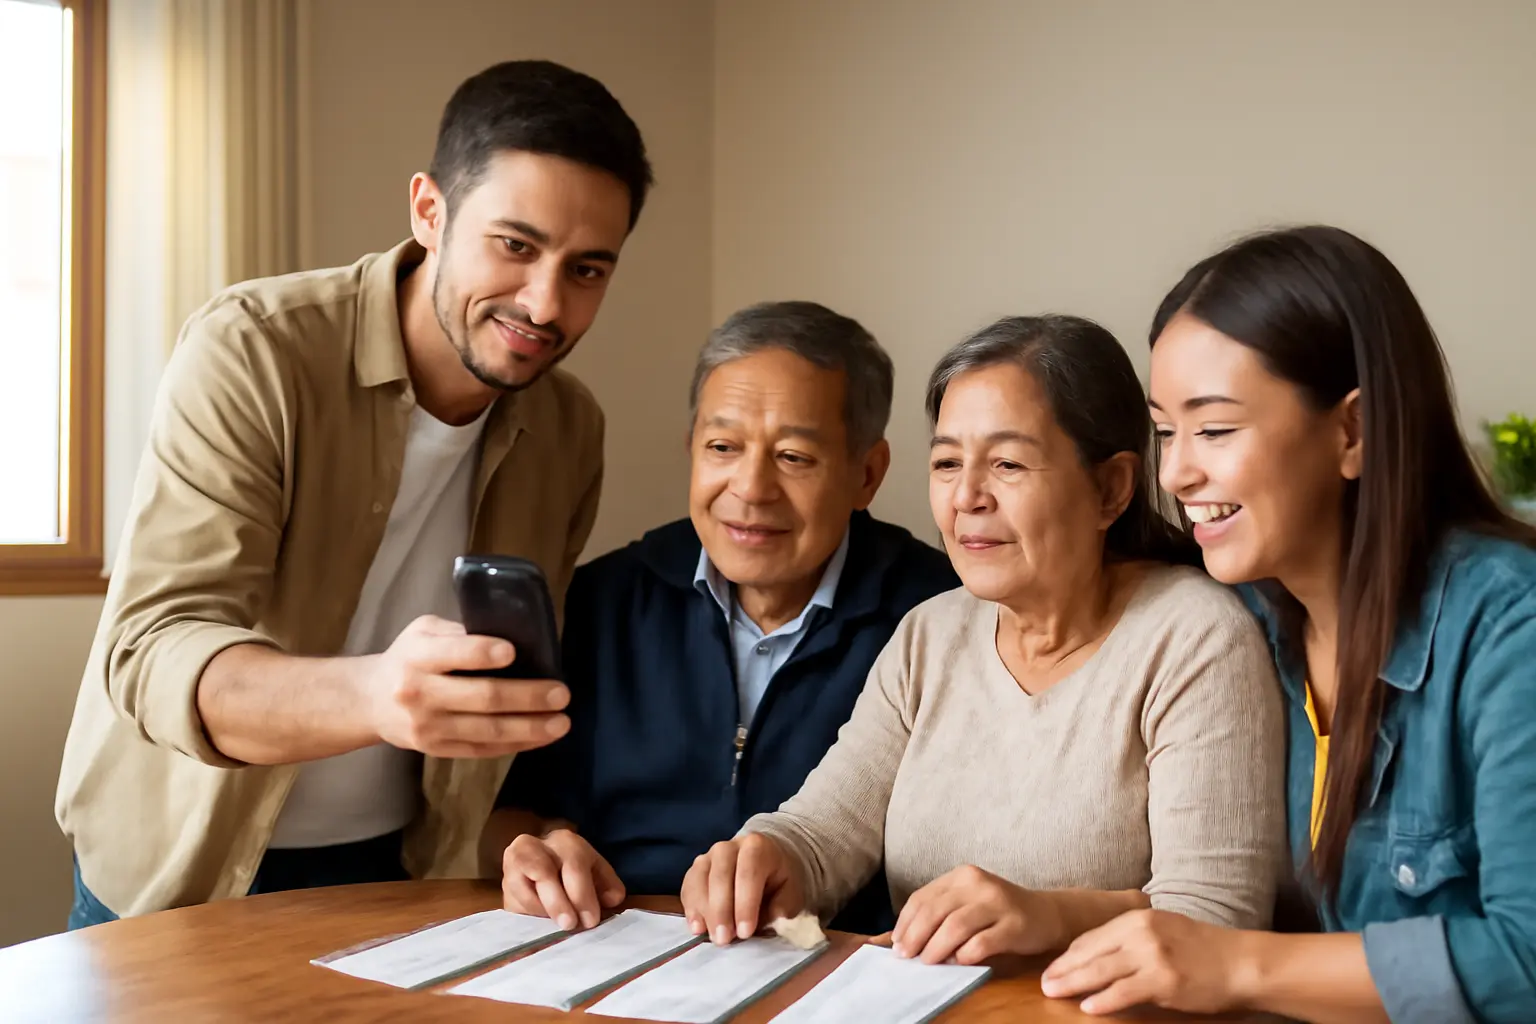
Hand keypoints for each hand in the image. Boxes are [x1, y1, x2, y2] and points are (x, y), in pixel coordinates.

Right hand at [366, 615, 570, 757]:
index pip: (454, 654)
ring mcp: (429, 727)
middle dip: (526, 696)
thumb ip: (459, 632)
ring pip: (487, 730)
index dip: (483, 653)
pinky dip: (516, 744)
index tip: (514, 652)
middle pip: (482, 697)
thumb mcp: (423, 632)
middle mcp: (421, 694)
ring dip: (530, 727)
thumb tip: (513, 634)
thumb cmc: (408, 657)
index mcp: (418, 657)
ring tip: (561, 722)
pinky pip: (483, 750)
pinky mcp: (437, 750)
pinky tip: (542, 736)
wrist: (370, 702)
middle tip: (561, 693)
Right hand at [501, 829, 624, 930]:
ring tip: (554, 927)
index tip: (590, 921)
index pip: (573, 868)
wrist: (540, 860)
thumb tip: (612, 899)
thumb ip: (608, 885)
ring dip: (540, 911)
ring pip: (521, 887)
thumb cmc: (574, 871)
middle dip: (559, 904)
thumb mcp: (596, 873)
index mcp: (565, 841)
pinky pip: (511, 901)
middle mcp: (534, 845)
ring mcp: (513, 863)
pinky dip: (526, 915)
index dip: (582, 896)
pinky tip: (539, 924)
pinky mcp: (502, 883)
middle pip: (543, 873)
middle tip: (570, 925)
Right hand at [679, 834, 804, 945]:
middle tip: (724, 939)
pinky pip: (688, 887)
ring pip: (699, 880)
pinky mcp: (695, 869)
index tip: (745, 932)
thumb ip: (783, 905)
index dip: (745, 904)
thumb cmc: (777, 879)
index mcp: (757, 847)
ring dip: (704, 911)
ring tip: (710, 936)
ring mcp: (708, 856)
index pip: (748, 874)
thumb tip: (775, 918)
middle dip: (721, 910)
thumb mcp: (791, 891)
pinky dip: (691, 908)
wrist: (764, 860)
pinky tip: (697, 927)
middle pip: (720, 876)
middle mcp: (728, 847)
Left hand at [889, 865, 1061, 964]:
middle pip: (935, 911)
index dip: (905, 922)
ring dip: (936, 948)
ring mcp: (998, 903)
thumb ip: (941, 913)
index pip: (923, 897)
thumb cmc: (998, 912)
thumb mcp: (967, 901)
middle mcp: (978, 883)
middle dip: (916, 936)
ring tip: (928, 962)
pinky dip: (964, 955)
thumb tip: (903, 939)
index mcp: (962, 875)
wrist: (1045, 913)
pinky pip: (982, 942)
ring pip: (956, 926)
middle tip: (907, 957)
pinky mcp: (1014, 925)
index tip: (896, 944)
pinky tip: (957, 962)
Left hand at [1040, 909, 1253, 1015]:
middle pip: (1090, 953)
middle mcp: (1140, 933)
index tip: (1052, 966)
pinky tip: (1088, 1007)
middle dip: (1063, 969)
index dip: (1069, 954)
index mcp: (1137, 918)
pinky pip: (1125, 992)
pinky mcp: (1163, 980)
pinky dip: (1104, 1000)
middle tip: (1043, 982)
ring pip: (1101, 972)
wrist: (1240, 962)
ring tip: (1053, 993)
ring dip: (1073, 984)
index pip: (1092, 937)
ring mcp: (1151, 956)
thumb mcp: (1163, 930)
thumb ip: (1132, 938)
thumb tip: (1100, 955)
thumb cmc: (1203, 949)